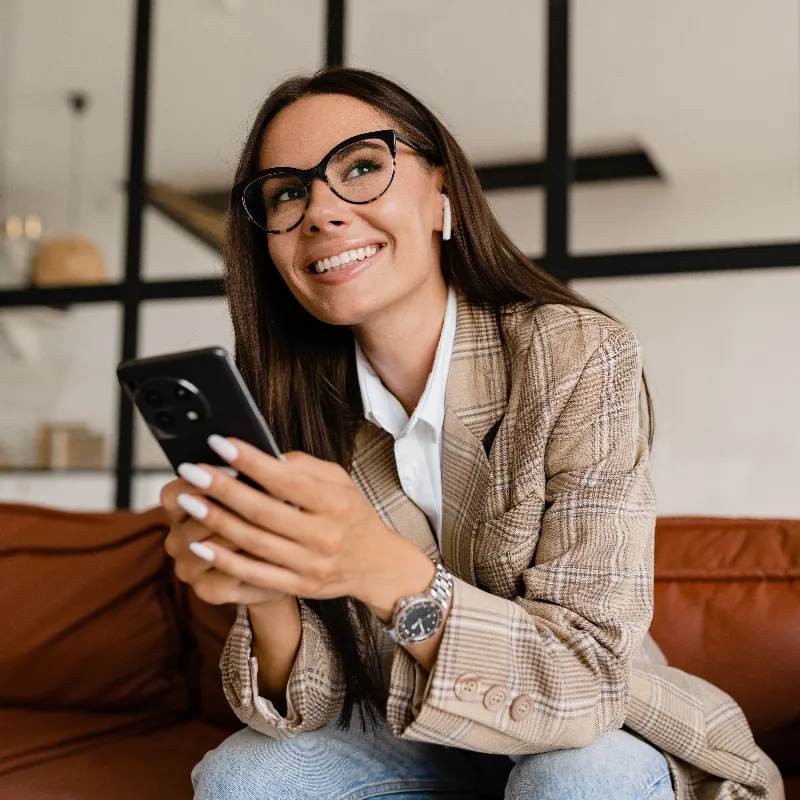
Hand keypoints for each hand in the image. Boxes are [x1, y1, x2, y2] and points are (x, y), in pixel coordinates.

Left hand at [169, 435, 409, 604]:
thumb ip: (305, 466)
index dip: (250, 461)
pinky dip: (225, 561)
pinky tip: (200, 546)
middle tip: (191, 472)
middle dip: (222, 489)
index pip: (285, 480)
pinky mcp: (298, 586)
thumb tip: (264, 456)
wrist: (375, 562)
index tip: (219, 443)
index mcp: (334, 503)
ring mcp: (310, 564)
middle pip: (263, 511)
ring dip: (216, 521)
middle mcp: (324, 535)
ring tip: (188, 501)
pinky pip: (255, 575)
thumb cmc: (351, 514)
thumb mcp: (340, 481)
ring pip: (253, 542)